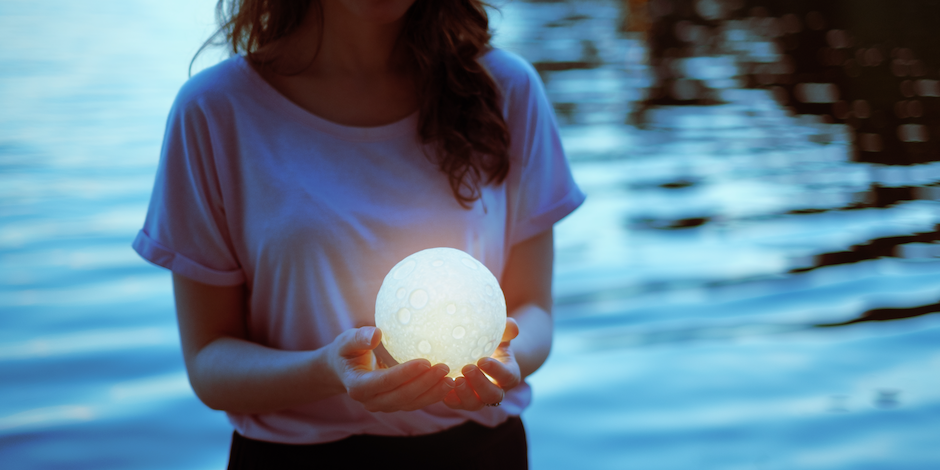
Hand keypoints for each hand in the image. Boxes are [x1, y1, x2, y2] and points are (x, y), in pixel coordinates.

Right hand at [327, 327, 454, 411]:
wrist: (343, 371)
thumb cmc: (346, 351)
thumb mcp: (346, 340)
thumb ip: (359, 337)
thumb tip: (376, 334)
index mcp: (358, 386)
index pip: (385, 382)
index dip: (406, 373)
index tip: (426, 361)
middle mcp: (371, 401)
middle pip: (402, 396)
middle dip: (425, 383)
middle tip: (445, 368)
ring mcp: (383, 405)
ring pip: (411, 403)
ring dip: (432, 393)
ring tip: (451, 379)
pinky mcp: (394, 405)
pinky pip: (415, 403)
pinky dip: (431, 396)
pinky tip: (446, 385)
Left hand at [443, 318, 520, 410]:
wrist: (481, 358)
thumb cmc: (492, 345)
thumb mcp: (500, 337)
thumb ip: (506, 330)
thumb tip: (511, 325)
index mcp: (509, 375)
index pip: (506, 376)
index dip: (496, 371)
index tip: (482, 360)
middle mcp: (496, 391)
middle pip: (492, 395)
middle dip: (479, 383)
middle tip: (467, 368)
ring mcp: (479, 399)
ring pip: (475, 404)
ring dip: (465, 394)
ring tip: (455, 379)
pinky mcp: (463, 401)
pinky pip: (457, 405)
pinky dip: (451, 399)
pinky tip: (442, 387)